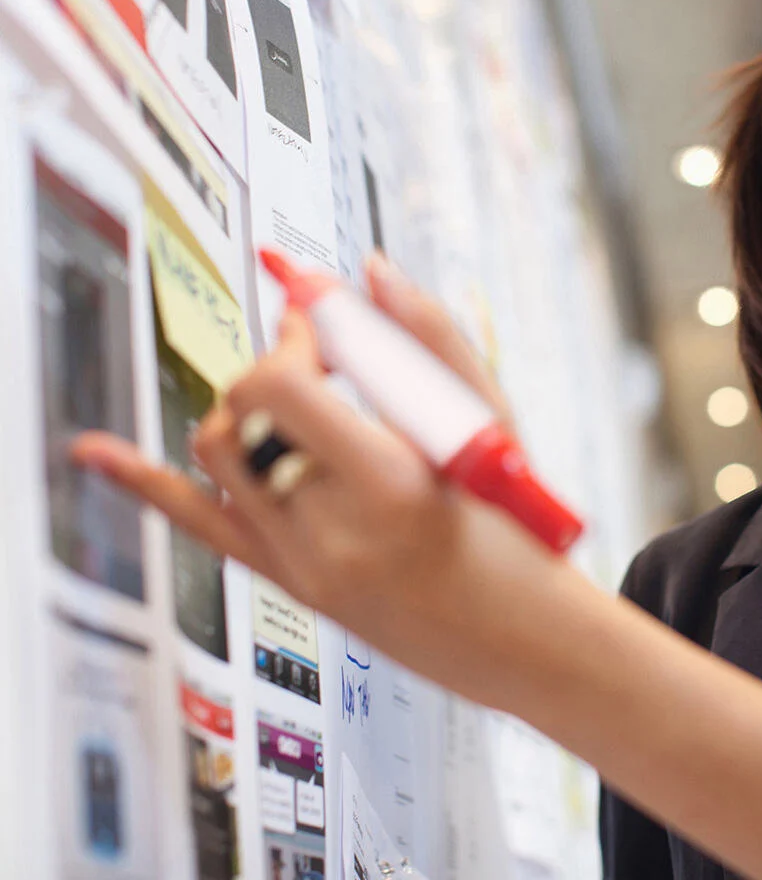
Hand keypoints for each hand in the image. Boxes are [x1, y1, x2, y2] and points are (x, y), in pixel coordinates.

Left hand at [71, 255, 554, 699]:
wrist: (519, 637)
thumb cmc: (517, 532)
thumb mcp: (489, 426)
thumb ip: (427, 338)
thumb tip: (370, 269)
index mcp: (388, 484)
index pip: (283, 388)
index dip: (293, 336)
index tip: (319, 317)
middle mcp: (329, 530)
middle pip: (245, 415)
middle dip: (274, 366)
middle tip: (316, 352)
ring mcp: (300, 563)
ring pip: (217, 457)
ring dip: (243, 408)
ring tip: (290, 398)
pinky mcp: (290, 582)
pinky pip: (201, 526)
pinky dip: (148, 483)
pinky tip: (98, 454)